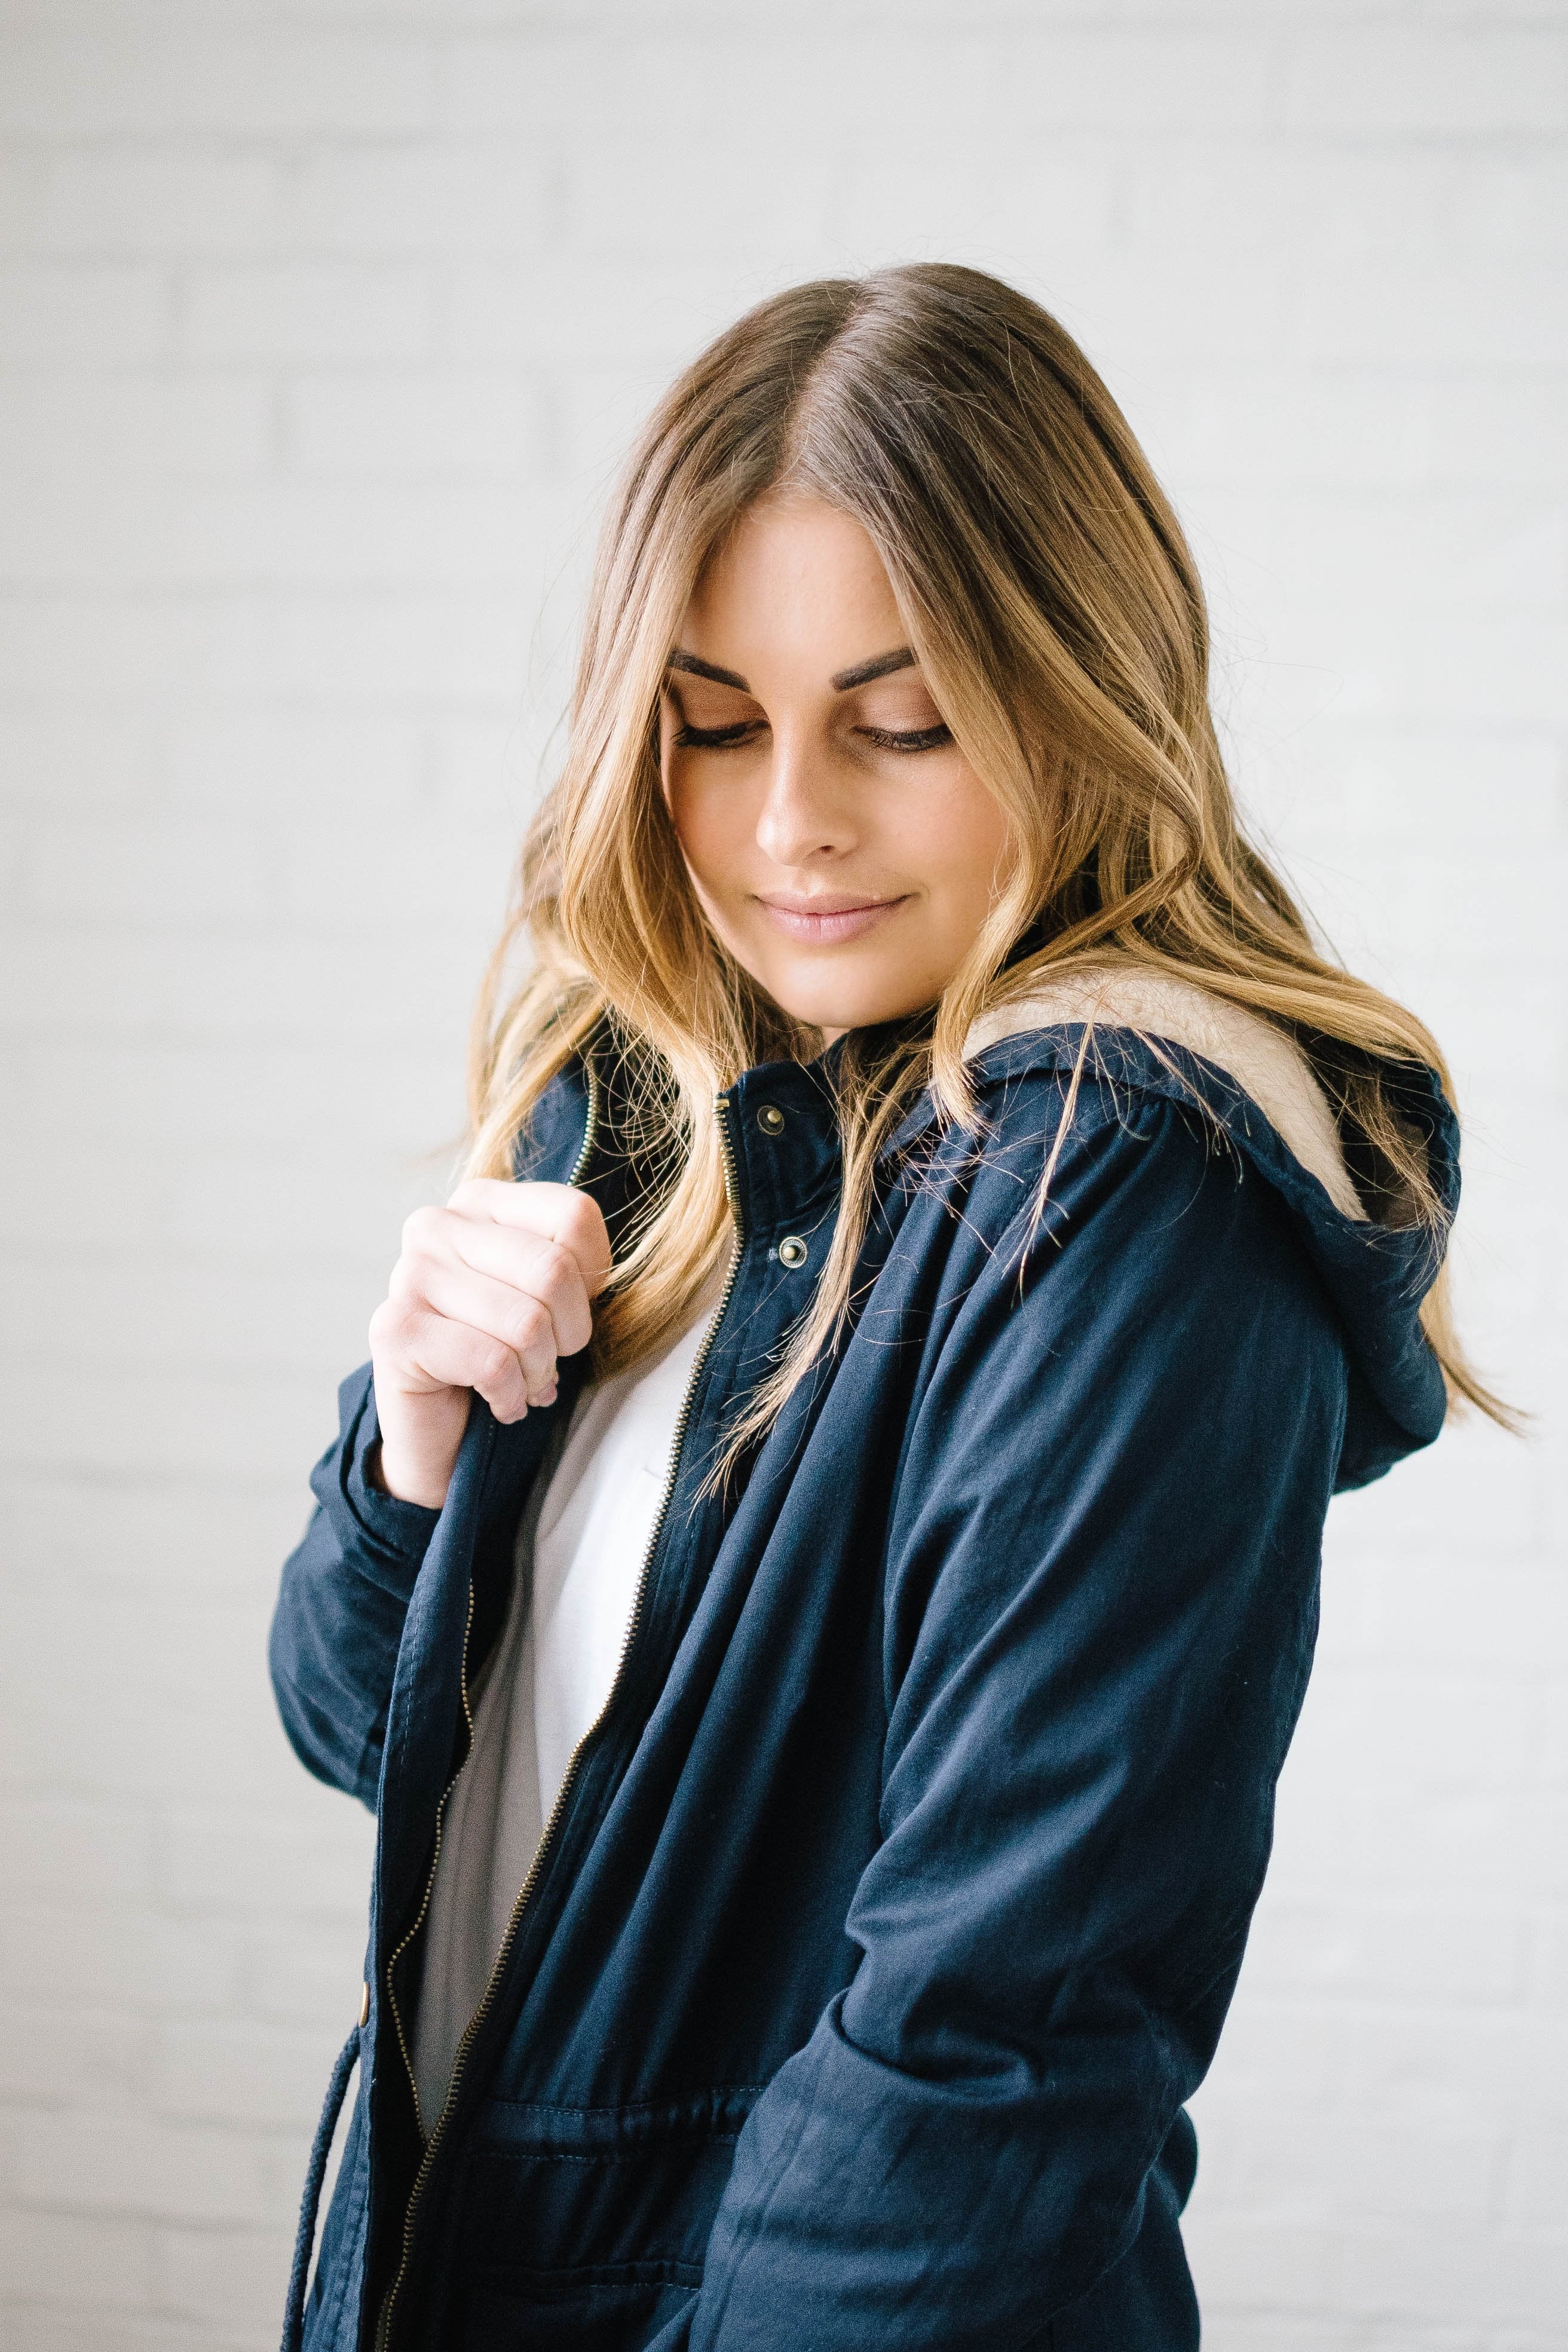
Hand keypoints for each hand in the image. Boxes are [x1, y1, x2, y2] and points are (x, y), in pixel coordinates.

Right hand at [367, 1180, 611, 1508]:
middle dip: (569, 1334)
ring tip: (522, 1382)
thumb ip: (574, 1264)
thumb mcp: (551, 1296)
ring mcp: (409, 1274)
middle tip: (548, 1360)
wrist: (442, 1430)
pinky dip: (511, 1395)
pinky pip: (492, 1362)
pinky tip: (498, 1400)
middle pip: (554, 1269)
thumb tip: (595, 1277)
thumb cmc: (505, 1352)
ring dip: (538, 1371)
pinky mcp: (395, 1330)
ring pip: (526, 1323)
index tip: (566, 1311)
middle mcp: (436, 1225)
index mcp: (480, 1201)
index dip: (593, 1278)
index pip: (574, 1215)